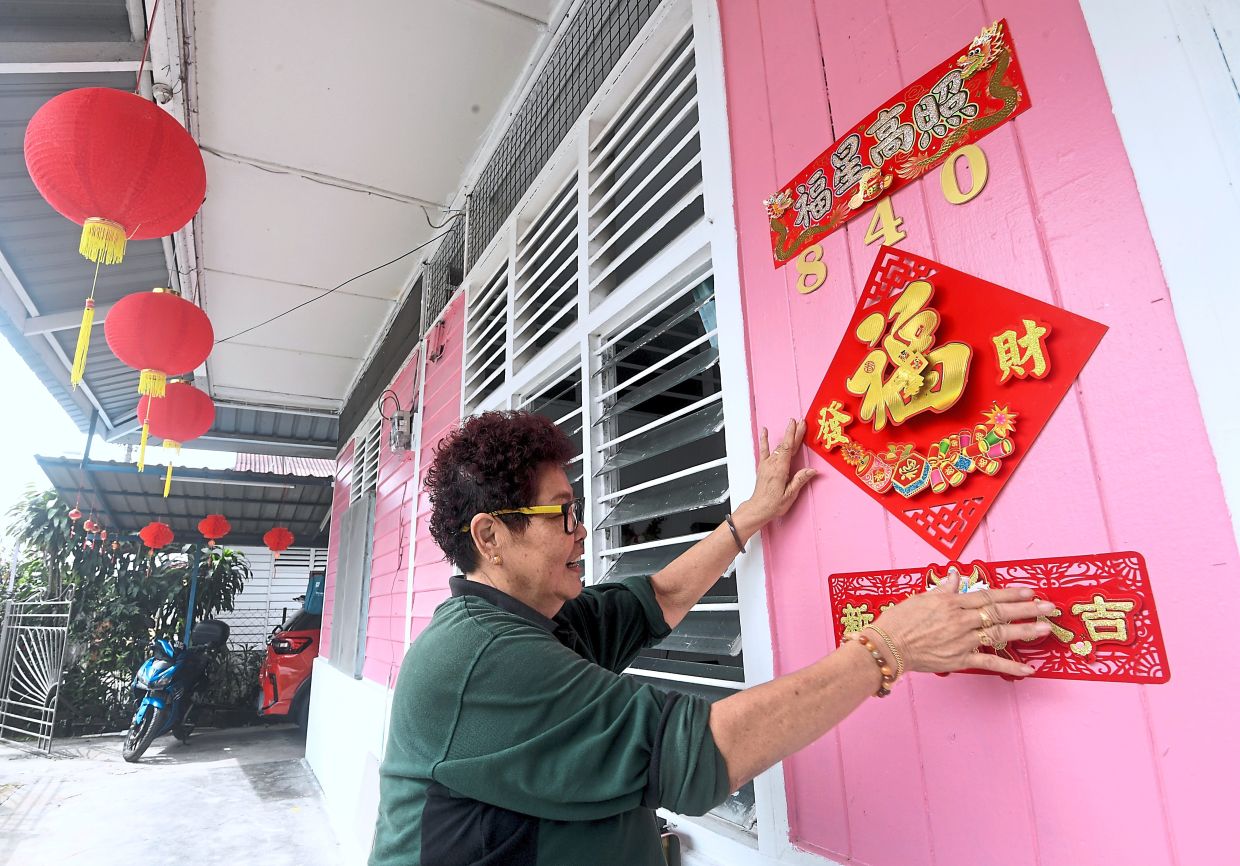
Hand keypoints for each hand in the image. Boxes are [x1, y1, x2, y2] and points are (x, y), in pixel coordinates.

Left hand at [737, 418, 817, 527]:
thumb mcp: (790, 495)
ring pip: (778, 446)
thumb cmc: (773, 504)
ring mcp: (766, 464)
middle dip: (794, 432)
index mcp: (780, 470)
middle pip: (785, 445)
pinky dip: (764, 440)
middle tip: (801, 421)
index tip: (800, 425)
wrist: (758, 508)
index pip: (789, 448)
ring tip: (791, 424)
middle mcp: (772, 464)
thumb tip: (812, 470)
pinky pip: (764, 450)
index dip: (795, 435)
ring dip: (785, 435)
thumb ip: (799, 480)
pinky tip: (764, 431)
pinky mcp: (763, 466)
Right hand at [871, 573, 1056, 677]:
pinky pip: (990, 663)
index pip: (988, 595)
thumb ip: (944, 589)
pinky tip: (1028, 669)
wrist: (886, 647)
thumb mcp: (920, 598)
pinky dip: (1010, 666)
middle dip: (1027, 609)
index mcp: (952, 602)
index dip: (1011, 594)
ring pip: (999, 634)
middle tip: (1049, 607)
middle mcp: (961, 619)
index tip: (1030, 592)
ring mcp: (962, 640)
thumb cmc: (898, 621)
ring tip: (1045, 628)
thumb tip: (957, 576)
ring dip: (1024, 631)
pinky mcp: (960, 660)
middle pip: (1000, 612)